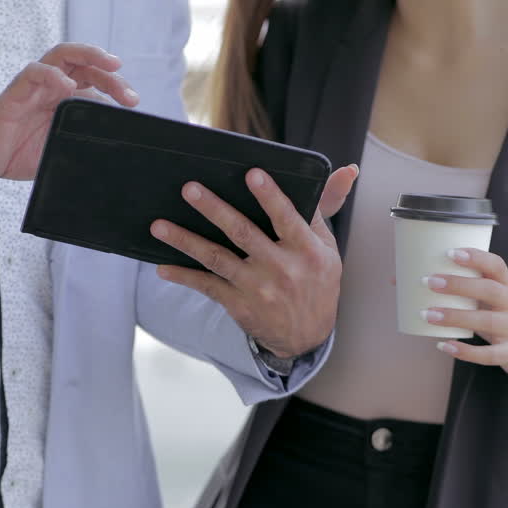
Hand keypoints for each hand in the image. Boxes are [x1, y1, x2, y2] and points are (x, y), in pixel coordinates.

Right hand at [0, 43, 138, 179]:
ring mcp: (33, 86)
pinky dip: (51, 75)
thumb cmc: (19, 151)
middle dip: (108, 70)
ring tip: (110, 66)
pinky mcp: (15, 94)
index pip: (93, 79)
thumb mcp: (59, 144)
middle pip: (83, 62)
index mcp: (62, 96)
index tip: (133, 100)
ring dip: (89, 56)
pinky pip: (33, 73)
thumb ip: (80, 136)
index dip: (115, 85)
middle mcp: (50, 85)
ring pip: (62, 56)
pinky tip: (66, 86)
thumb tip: (110, 140)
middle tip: (128, 92)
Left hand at [152, 164, 359, 358]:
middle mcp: (281, 269)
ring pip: (217, 259)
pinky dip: (183, 276)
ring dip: (186, 241)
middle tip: (190, 189)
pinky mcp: (239, 304)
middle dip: (214, 209)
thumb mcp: (327, 247)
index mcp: (306, 250)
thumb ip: (326, 207)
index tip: (251, 174)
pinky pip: (207, 286)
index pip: (287, 218)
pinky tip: (162, 266)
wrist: (307, 336)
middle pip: (243, 233)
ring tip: (159, 226)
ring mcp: (257, 288)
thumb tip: (347, 170)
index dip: (270, 196)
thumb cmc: (317, 281)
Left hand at [422, 248, 507, 394]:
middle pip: (491, 290)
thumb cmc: (499, 314)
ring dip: (456, 317)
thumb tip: (397, 280)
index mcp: (505, 286)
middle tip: (429, 281)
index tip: (451, 252)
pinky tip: (443, 345)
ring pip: (487, 322)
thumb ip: (454, 289)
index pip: (497, 266)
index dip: (476, 257)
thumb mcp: (487, 297)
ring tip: (427, 314)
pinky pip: (489, 354)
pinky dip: (466, 351)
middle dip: (460, 285)